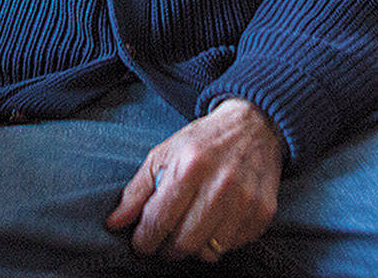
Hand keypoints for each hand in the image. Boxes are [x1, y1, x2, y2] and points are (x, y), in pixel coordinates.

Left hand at [106, 97, 284, 261]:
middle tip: (162, 241)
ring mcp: (245, 201)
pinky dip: (219, 243)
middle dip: (166, 249)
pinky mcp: (263, 213)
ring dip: (192, 248)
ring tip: (187, 232)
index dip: (143, 240)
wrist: (255, 125)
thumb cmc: (203, 141)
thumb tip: (114, 223)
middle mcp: (221, 186)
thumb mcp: (164, 153)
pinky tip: (213, 224)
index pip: (158, 221)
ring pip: (208, 251)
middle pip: (183, 243)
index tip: (140, 243)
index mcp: (190, 167)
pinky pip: (233, 247)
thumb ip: (136, 190)